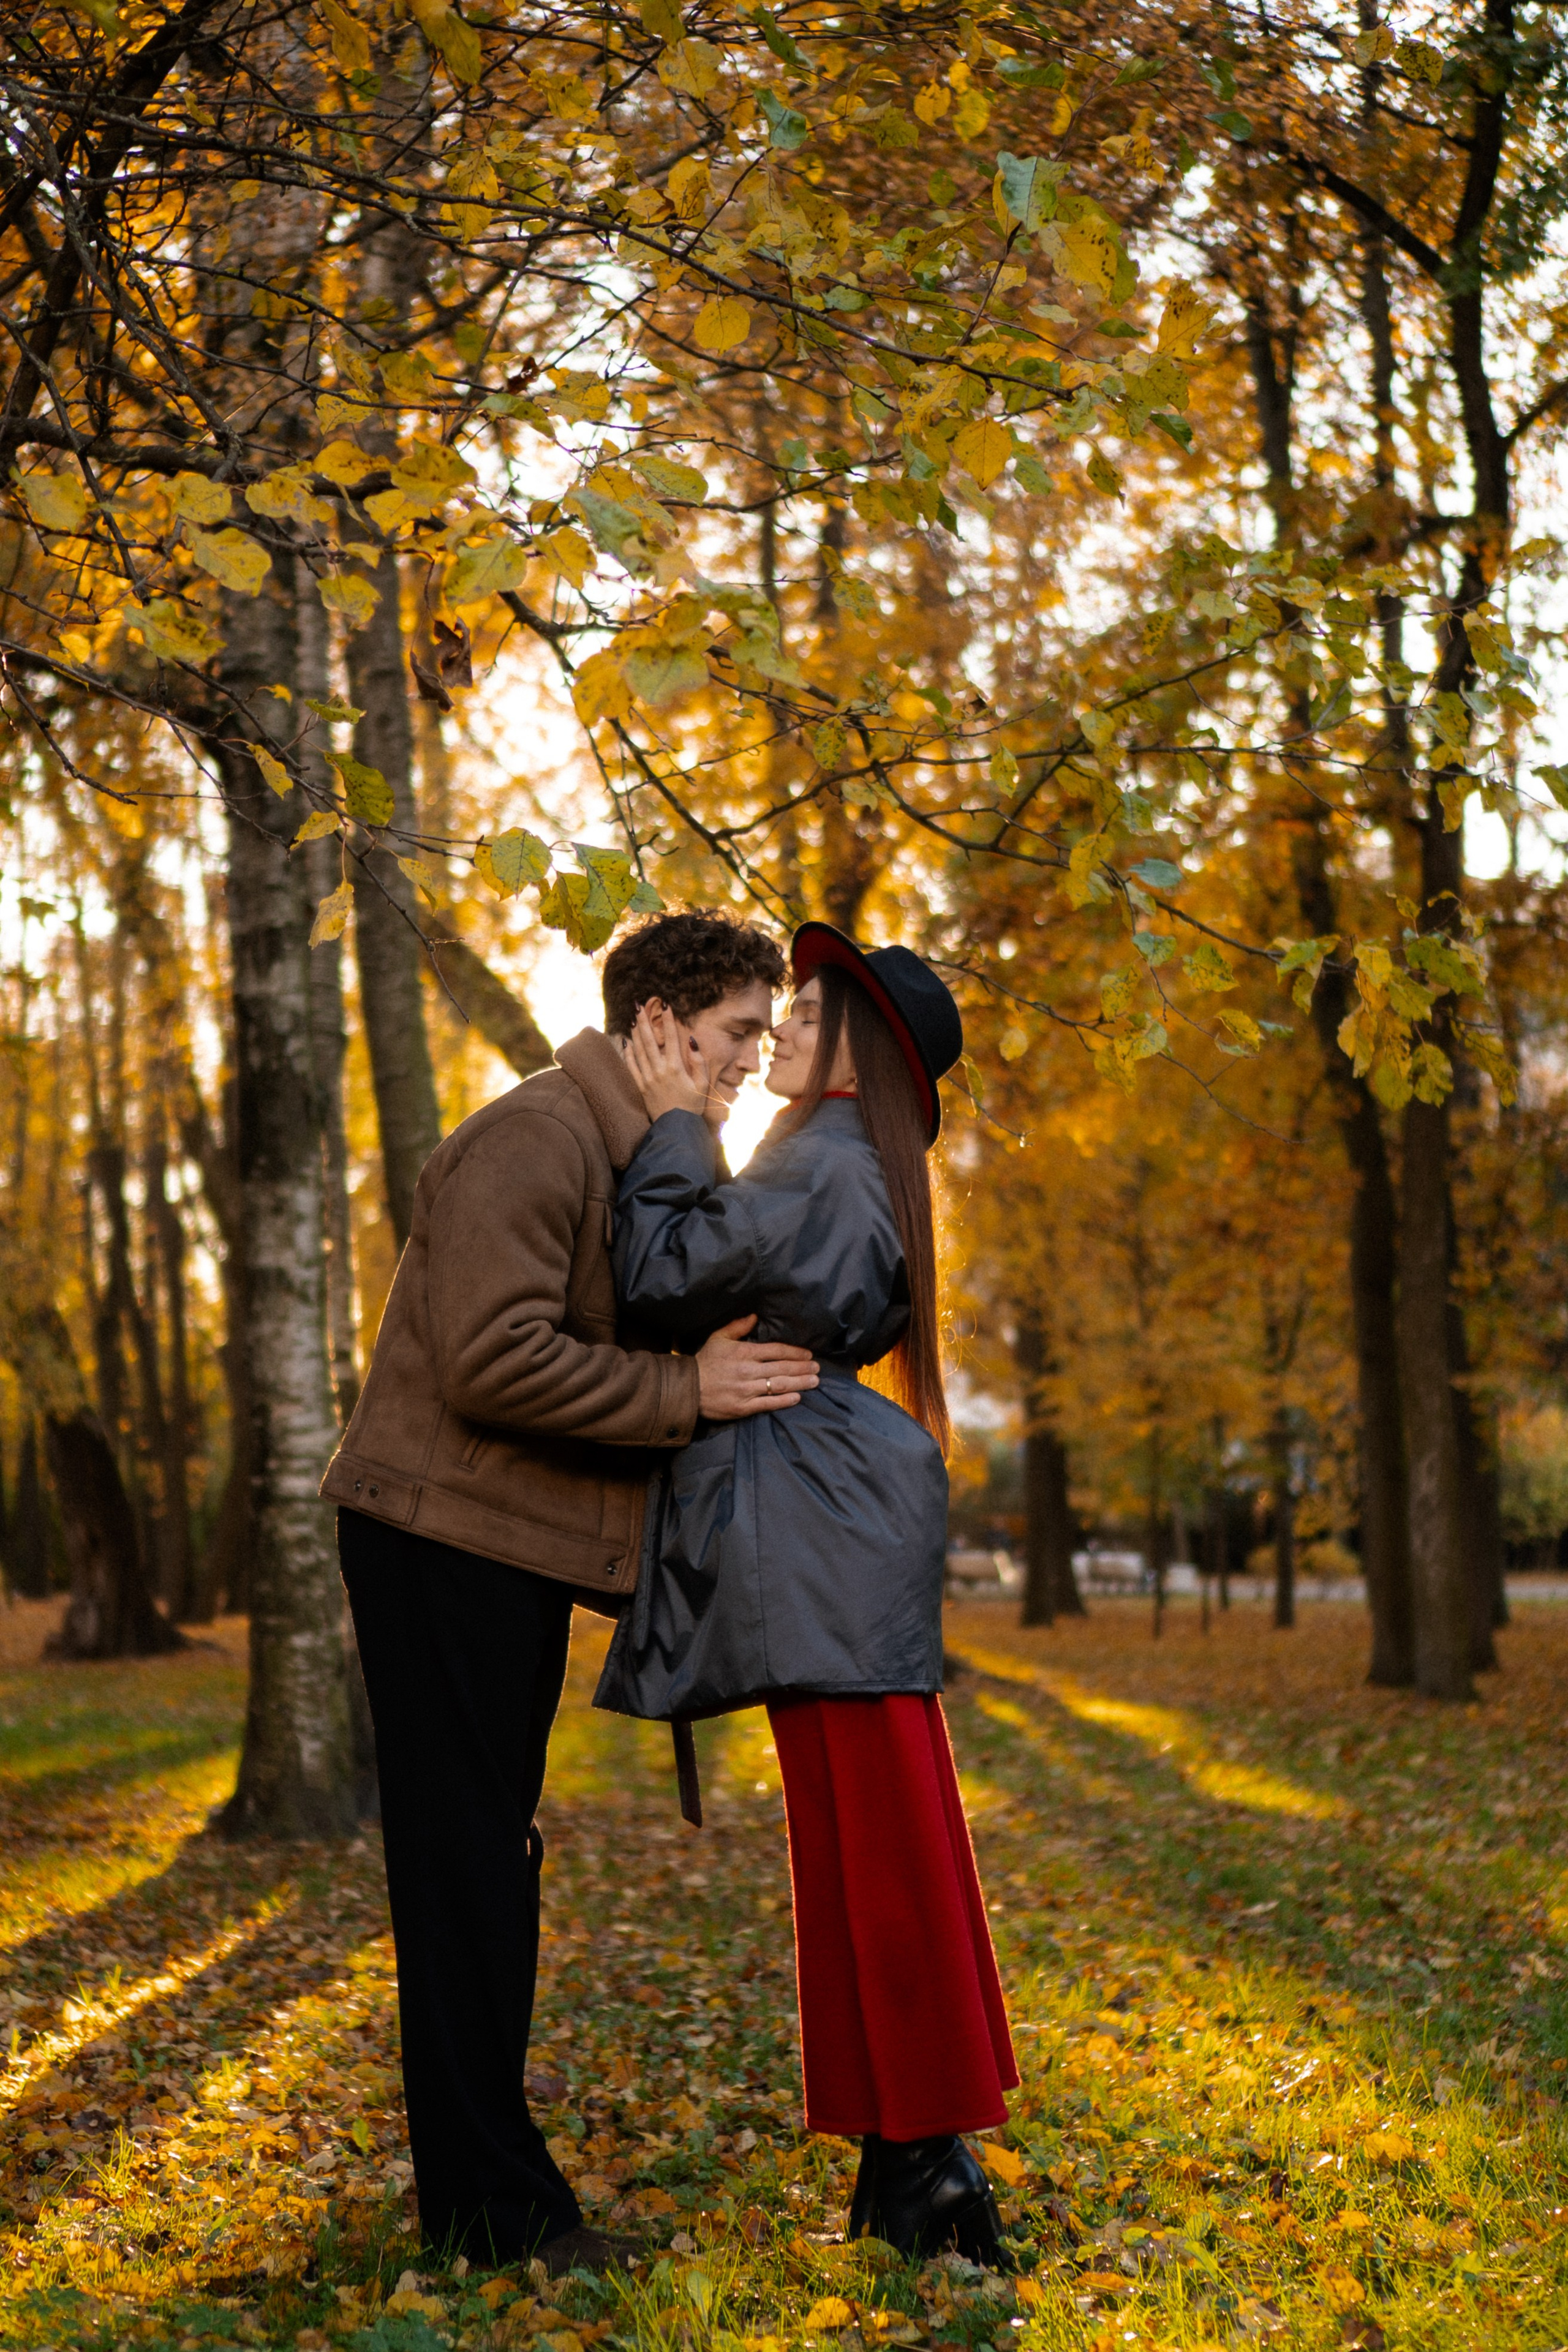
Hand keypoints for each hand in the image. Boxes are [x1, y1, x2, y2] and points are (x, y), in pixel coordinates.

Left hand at [625, 1002, 709, 1120]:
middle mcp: (659, 1070)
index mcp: (676, 1068)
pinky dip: (628, 1053)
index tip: (666, 1005)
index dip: (668, 1020)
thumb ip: (699, 1062)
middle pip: (650, 1040)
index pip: (670, 1038)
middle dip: (645, 1021)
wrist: (676, 1129)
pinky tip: (626, 1042)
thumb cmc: (692, 1106)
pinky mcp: (641, 1087)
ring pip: (639, 1050)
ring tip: (633, 1018)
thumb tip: (692, 1042)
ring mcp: (647, 1078)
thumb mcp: (702, 1084)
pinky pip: (632, 1066)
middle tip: (639, 1005)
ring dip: (636, 1033)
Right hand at [696, 1315, 818, 1418]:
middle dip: (802, 1368)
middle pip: (782, 1368)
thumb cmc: (704, 1362)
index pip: (776, 1351)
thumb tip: (755, 1316)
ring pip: (779, 1385)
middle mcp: (748, 1371)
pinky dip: (784, 1401)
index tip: (807, 1354)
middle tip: (817, 1368)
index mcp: (744, 1353)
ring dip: (799, 1383)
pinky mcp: (743, 1407)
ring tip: (814, 1381)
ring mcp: (746, 1390)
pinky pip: (768, 1403)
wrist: (687, 1388)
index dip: (794, 1352)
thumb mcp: (718, 1338)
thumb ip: (738, 1327)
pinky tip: (797, 1397)